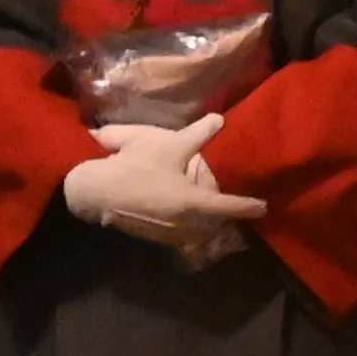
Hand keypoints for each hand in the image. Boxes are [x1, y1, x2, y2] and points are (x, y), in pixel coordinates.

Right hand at [62, 115, 271, 266]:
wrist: (93, 192)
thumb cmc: (134, 165)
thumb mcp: (167, 144)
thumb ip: (197, 134)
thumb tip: (219, 120)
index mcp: (192, 202)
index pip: (228, 206)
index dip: (247, 206)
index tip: (263, 207)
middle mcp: (183, 223)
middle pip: (213, 224)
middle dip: (226, 217)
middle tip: (237, 207)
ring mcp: (166, 233)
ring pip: (196, 231)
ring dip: (207, 223)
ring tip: (213, 211)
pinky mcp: (151, 235)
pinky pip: (179, 234)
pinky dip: (188, 225)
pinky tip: (183, 214)